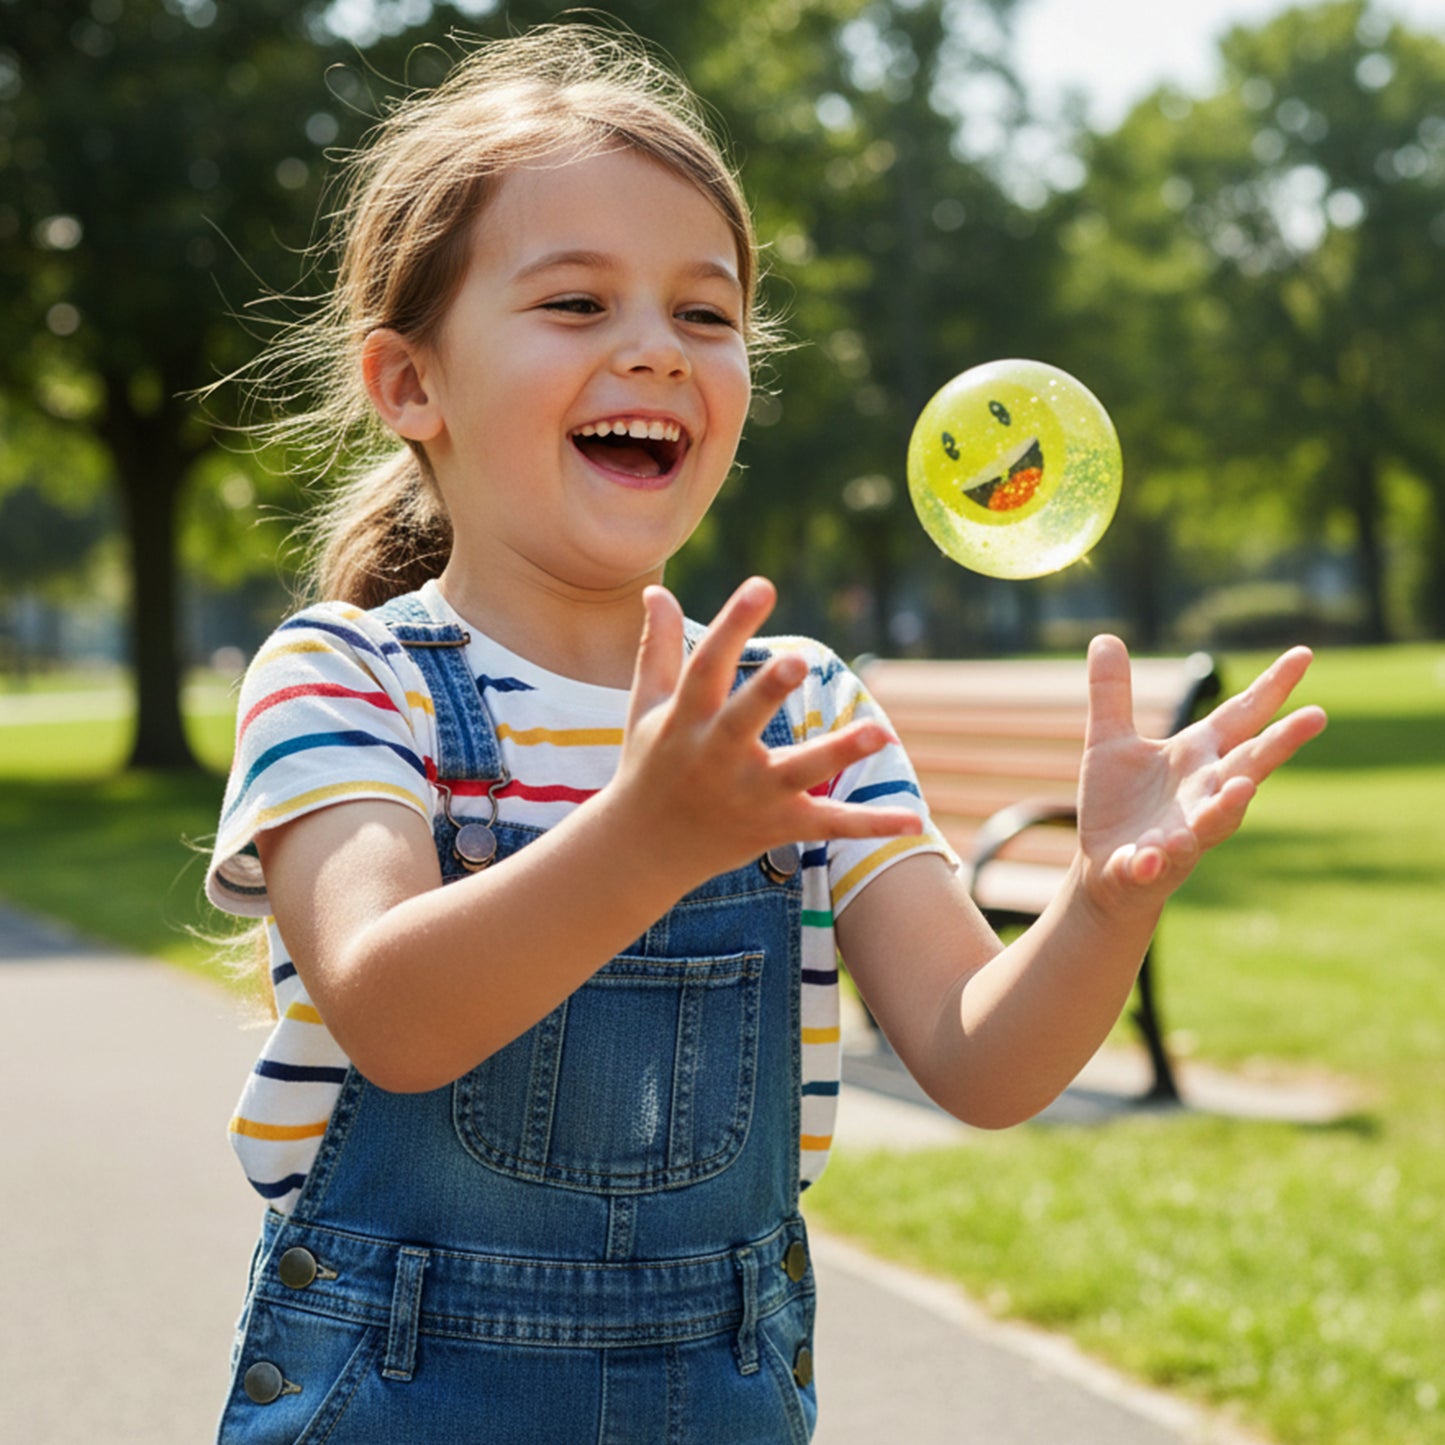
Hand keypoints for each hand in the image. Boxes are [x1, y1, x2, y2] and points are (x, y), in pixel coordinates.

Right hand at [611, 577, 921, 887]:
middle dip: (769, 692)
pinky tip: (912, 821)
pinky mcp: (777, 826)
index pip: (706, 666)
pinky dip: (870, 826)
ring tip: (881, 732)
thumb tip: (654, 591)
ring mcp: (749, 795)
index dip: (732, 625)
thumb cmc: (651, 764)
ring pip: (797, 772)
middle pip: (744, 721)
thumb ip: (658, 648)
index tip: (761, 585)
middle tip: (799, 660)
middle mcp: (715, 758)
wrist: (644, 850)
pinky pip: (828, 825)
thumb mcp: (646, 707)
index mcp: (684, 721)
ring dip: (838, 754)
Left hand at [1077, 635, 1327, 910]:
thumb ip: (1111, 694)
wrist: (1106, 868)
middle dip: (1278, 744)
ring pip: (1215, 819)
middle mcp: (1201, 793)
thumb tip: (1105, 637)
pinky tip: (1153, 853)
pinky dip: (1157, 858)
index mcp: (1195, 757)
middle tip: (1317, 716)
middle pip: (1246, 765)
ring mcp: (1183, 832)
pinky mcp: (1150, 866)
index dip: (1271, 687)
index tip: (1305, 654)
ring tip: (1243, 787)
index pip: (1239, 716)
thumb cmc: (1118, 804)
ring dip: (1228, 806)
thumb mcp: (1108, 741)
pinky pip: (1157, 862)